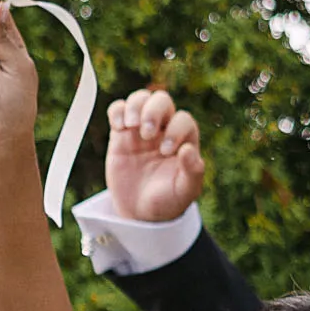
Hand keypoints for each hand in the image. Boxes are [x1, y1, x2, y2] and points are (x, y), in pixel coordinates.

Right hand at [102, 87, 206, 229]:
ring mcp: (141, 128)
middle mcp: (164, 128)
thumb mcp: (185, 191)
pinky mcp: (121, 134)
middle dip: (154, 111)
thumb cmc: (167, 200)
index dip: (175, 130)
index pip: (183, 120)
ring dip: (135, 106)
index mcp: (184, 138)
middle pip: (161, 100)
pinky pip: (118, 109)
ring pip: (140, 99)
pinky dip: (117, 111)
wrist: (140, 211)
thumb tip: (188, 150)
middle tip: (147, 135)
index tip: (165, 152)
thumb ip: (192, 171)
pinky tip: (119, 127)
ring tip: (130, 126)